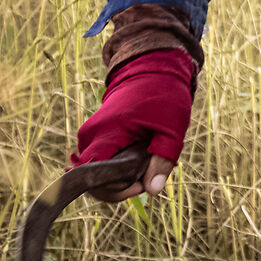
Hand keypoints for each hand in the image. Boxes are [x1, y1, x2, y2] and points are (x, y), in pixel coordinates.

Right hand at [75, 50, 194, 202]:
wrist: (151, 70)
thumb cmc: (163, 97)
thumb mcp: (171, 130)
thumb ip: (162, 160)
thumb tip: (153, 191)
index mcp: (106, 134)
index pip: (92, 177)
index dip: (113, 191)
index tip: (139, 186)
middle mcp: (90, 135)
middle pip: (94, 179)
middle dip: (119, 186)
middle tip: (147, 176)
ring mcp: (89, 134)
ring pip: (97, 170)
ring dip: (119, 176)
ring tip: (145, 161)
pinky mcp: (93, 134)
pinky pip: (99, 159)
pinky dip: (116, 165)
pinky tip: (137, 156)